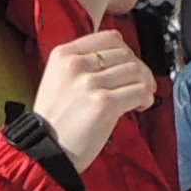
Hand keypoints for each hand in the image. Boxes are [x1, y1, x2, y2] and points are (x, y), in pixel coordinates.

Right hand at [27, 28, 158, 169]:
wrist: (45, 152)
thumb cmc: (55, 122)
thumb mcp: (58, 80)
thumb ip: (83, 64)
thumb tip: (121, 60)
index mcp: (63, 54)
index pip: (110, 38)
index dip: (127, 52)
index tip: (129, 66)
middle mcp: (75, 64)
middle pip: (126, 54)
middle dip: (140, 70)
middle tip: (141, 86)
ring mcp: (89, 83)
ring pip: (136, 72)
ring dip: (145, 85)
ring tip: (140, 98)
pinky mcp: (103, 104)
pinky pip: (139, 91)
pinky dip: (146, 98)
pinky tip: (140, 106)